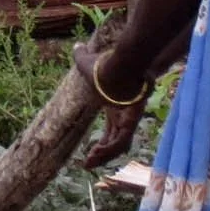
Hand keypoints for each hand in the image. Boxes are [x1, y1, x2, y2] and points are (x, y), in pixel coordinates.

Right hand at [73, 40, 148, 169]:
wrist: (120, 63)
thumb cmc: (105, 63)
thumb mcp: (88, 62)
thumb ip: (82, 56)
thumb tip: (77, 46)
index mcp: (116, 106)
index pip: (112, 131)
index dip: (103, 143)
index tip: (91, 152)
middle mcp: (124, 115)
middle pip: (116, 141)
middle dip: (102, 154)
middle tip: (88, 164)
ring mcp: (130, 118)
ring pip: (120, 144)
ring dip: (104, 155)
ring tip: (89, 162)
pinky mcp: (132, 119)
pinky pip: (122, 140)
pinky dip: (109, 149)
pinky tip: (95, 154)